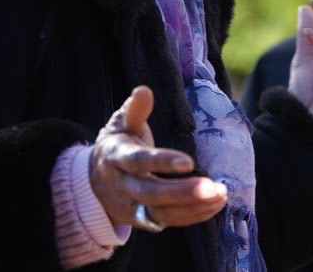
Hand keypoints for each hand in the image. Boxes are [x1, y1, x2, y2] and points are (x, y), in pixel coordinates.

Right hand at [89, 86, 227, 229]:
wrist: (93, 183)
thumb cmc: (116, 145)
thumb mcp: (119, 124)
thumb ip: (134, 110)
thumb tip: (144, 90)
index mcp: (117, 158)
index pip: (139, 162)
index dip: (162, 162)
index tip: (188, 162)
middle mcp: (124, 186)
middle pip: (151, 194)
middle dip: (182, 193)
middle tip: (211, 187)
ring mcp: (133, 207)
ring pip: (162, 213)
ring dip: (193, 206)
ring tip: (220, 194)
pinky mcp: (145, 220)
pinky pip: (170, 221)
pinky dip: (194, 215)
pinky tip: (216, 203)